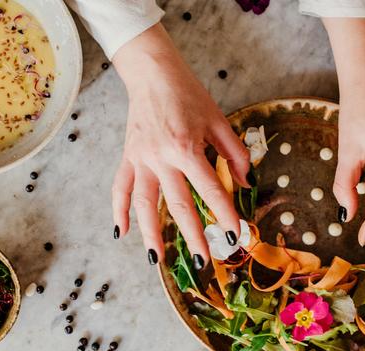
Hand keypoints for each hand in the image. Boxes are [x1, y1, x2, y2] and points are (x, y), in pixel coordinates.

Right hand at [110, 24, 250, 265]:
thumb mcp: (218, 121)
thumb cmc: (189, 96)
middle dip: (192, 236)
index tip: (236, 235)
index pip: (209, 190)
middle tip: (204, 261)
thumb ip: (235, 153)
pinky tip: (121, 233)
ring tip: (157, 259)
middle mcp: (161, 157)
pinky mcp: (128, 157)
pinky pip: (120, 188)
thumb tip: (245, 183)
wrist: (153, 74)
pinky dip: (118, 211)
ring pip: (143, 203)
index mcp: (187, 148)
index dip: (225, 214)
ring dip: (151, 234)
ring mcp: (141, 159)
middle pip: (177, 205)